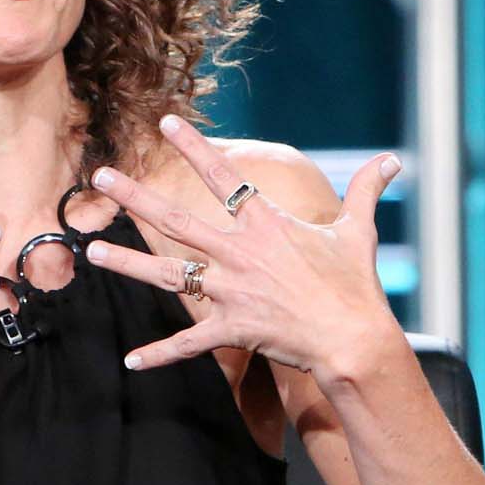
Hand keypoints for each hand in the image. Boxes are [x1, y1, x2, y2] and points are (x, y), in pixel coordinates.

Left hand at [86, 117, 401, 376]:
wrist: (353, 339)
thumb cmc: (354, 286)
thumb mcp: (357, 232)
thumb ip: (365, 192)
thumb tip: (392, 159)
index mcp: (265, 225)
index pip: (224, 177)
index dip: (194, 147)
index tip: (166, 122)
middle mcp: (239, 253)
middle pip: (176, 218)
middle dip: (135, 196)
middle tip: (99, 177)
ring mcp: (230, 291)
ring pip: (169, 274)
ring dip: (129, 263)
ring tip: (92, 251)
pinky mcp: (230, 329)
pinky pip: (188, 343)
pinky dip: (160, 354)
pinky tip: (131, 362)